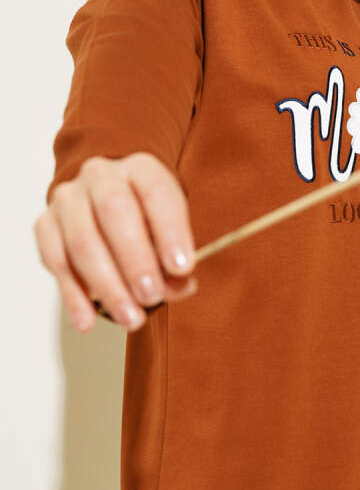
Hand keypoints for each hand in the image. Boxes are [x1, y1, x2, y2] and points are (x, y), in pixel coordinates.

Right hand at [33, 152, 198, 332]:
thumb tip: (181, 285)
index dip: (170, 230)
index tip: (183, 268)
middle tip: (151, 296)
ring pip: (82, 241)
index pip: (155, 192)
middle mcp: (101, 176)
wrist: (105, 201)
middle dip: (135, 260)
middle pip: (114, 212)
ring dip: (107, 286)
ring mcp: (69, 200)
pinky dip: (72, 295)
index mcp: (140, 169)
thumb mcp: (171, 232)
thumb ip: (177, 262)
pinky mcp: (46, 225)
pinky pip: (56, 261)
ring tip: (130, 318)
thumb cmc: (146, 220)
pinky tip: (87, 320)